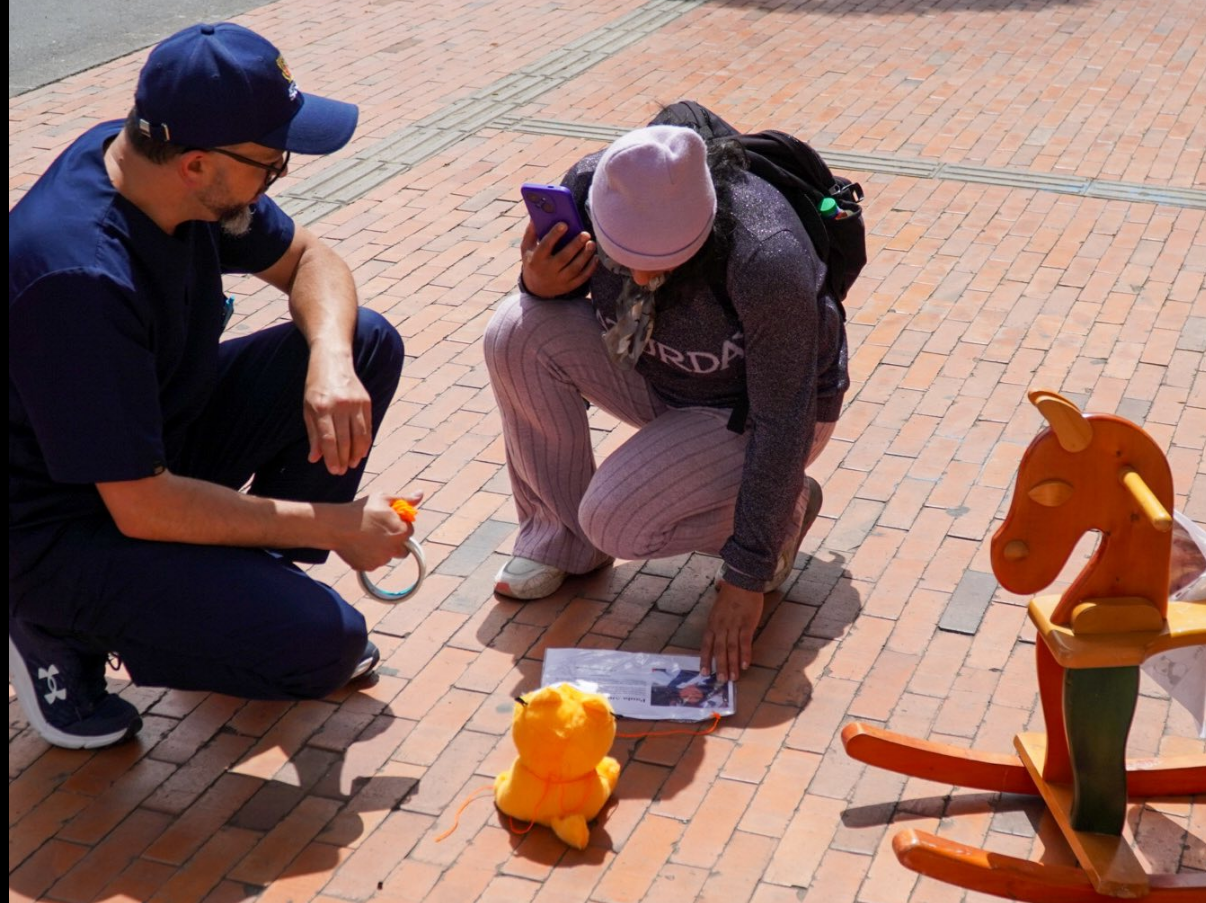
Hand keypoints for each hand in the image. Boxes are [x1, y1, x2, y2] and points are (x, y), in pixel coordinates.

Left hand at [304, 348, 373, 475]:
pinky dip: (365, 441)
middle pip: (345, 440)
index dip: (332, 458)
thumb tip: (315, 458)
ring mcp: (355, 403)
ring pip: (359, 436)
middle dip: (344, 459)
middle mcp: (340, 405)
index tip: (334, 471)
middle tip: (342, 471)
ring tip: (352, 464)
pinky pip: (368, 427)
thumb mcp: (308, 407)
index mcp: (321, 407)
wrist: (332, 359)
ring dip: (357, 454)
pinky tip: (362, 452)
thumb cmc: (316, 385)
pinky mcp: (366, 401)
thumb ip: (313, 434)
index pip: (329, 439)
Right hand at [333, 492, 420, 570]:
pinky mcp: (368, 567)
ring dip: (382, 549)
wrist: (336, 525)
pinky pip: (373, 563)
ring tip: (367, 536)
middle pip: (402, 549)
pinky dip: (369, 556)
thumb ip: (405, 499)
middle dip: (396, 541)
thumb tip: (421, 494)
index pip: (409, 531)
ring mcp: (380, 560)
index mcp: (401, 532)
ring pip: (387, 556)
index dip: (400, 525)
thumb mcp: (384, 498)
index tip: (389, 521)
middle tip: (380, 532)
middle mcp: (394, 549)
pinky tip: (359, 545)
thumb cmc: (362, 510)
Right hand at [520, 221, 597, 297]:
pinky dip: (590, 268)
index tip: (564, 224)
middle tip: (585, 234)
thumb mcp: (526, 248)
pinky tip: (595, 257)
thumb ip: (531, 232)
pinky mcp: (569, 286)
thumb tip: (537, 216)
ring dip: (585, 256)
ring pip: (575, 268)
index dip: (554, 235)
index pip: (545, 246)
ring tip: (592, 243)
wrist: (536, 287)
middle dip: (575, 245)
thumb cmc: (533, 261)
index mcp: (536, 259)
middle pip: (563, 257)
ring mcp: (559, 280)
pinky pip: (582, 278)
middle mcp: (547, 271)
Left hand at [700, 581, 764, 681]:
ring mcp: (734, 625)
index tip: (704, 673)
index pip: (706, 644)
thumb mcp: (717, 611)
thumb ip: (716, 625)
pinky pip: (745, 642)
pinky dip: (745, 654)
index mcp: (712, 623)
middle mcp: (721, 626)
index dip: (705, 659)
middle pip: (719, 649)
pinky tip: (744, 665)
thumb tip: (715, 640)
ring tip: (732, 678)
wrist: (743, 582)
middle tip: (720, 681)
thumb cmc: (730, 596)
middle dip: (719, 666)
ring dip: (731, 664)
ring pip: (731, 648)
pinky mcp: (747, 624)